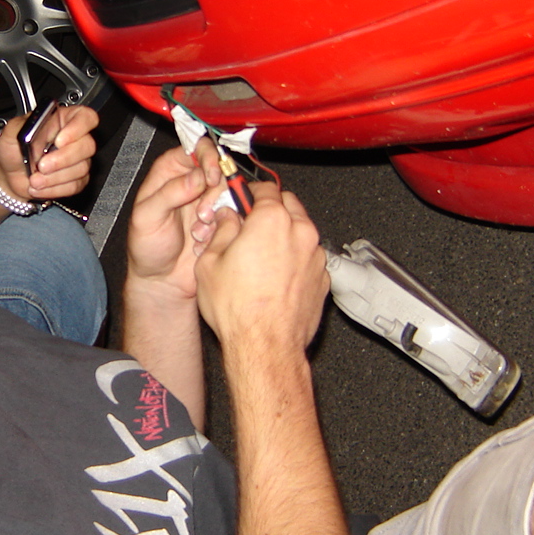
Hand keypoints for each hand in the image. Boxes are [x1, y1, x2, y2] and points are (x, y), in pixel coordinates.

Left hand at [0, 105, 97, 199]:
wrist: (8, 175)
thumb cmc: (12, 150)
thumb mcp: (11, 132)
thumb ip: (23, 125)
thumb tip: (40, 126)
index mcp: (62, 120)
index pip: (86, 117)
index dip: (78, 128)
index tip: (59, 141)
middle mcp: (74, 138)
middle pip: (87, 145)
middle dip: (63, 159)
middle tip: (41, 165)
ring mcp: (78, 160)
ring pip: (81, 168)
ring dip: (54, 177)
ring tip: (34, 179)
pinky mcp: (76, 179)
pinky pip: (75, 185)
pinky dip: (54, 189)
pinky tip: (40, 186)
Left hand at [126, 139, 223, 301]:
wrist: (161, 279)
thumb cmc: (146, 247)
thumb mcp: (146, 217)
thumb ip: (169, 193)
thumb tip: (196, 177)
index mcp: (170, 171)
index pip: (196, 147)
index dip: (208, 157)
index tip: (211, 177)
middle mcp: (192, 181)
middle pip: (219, 169)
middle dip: (214, 193)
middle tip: (203, 215)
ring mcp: (209, 200)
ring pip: (230, 192)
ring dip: (218, 213)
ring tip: (199, 232)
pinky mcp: (222, 219)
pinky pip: (235, 214)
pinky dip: (223, 227)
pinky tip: (204, 241)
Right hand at [195, 181, 328, 354]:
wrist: (265, 346)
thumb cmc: (239, 310)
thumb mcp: (210, 263)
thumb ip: (222, 231)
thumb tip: (227, 219)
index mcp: (271, 220)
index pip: (265, 188)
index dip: (249, 191)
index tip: (242, 198)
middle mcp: (300, 232)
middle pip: (288, 204)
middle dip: (270, 209)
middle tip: (251, 225)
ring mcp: (315, 256)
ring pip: (301, 231)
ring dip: (285, 234)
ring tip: (262, 256)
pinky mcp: (323, 278)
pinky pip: (309, 257)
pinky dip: (296, 259)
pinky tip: (276, 276)